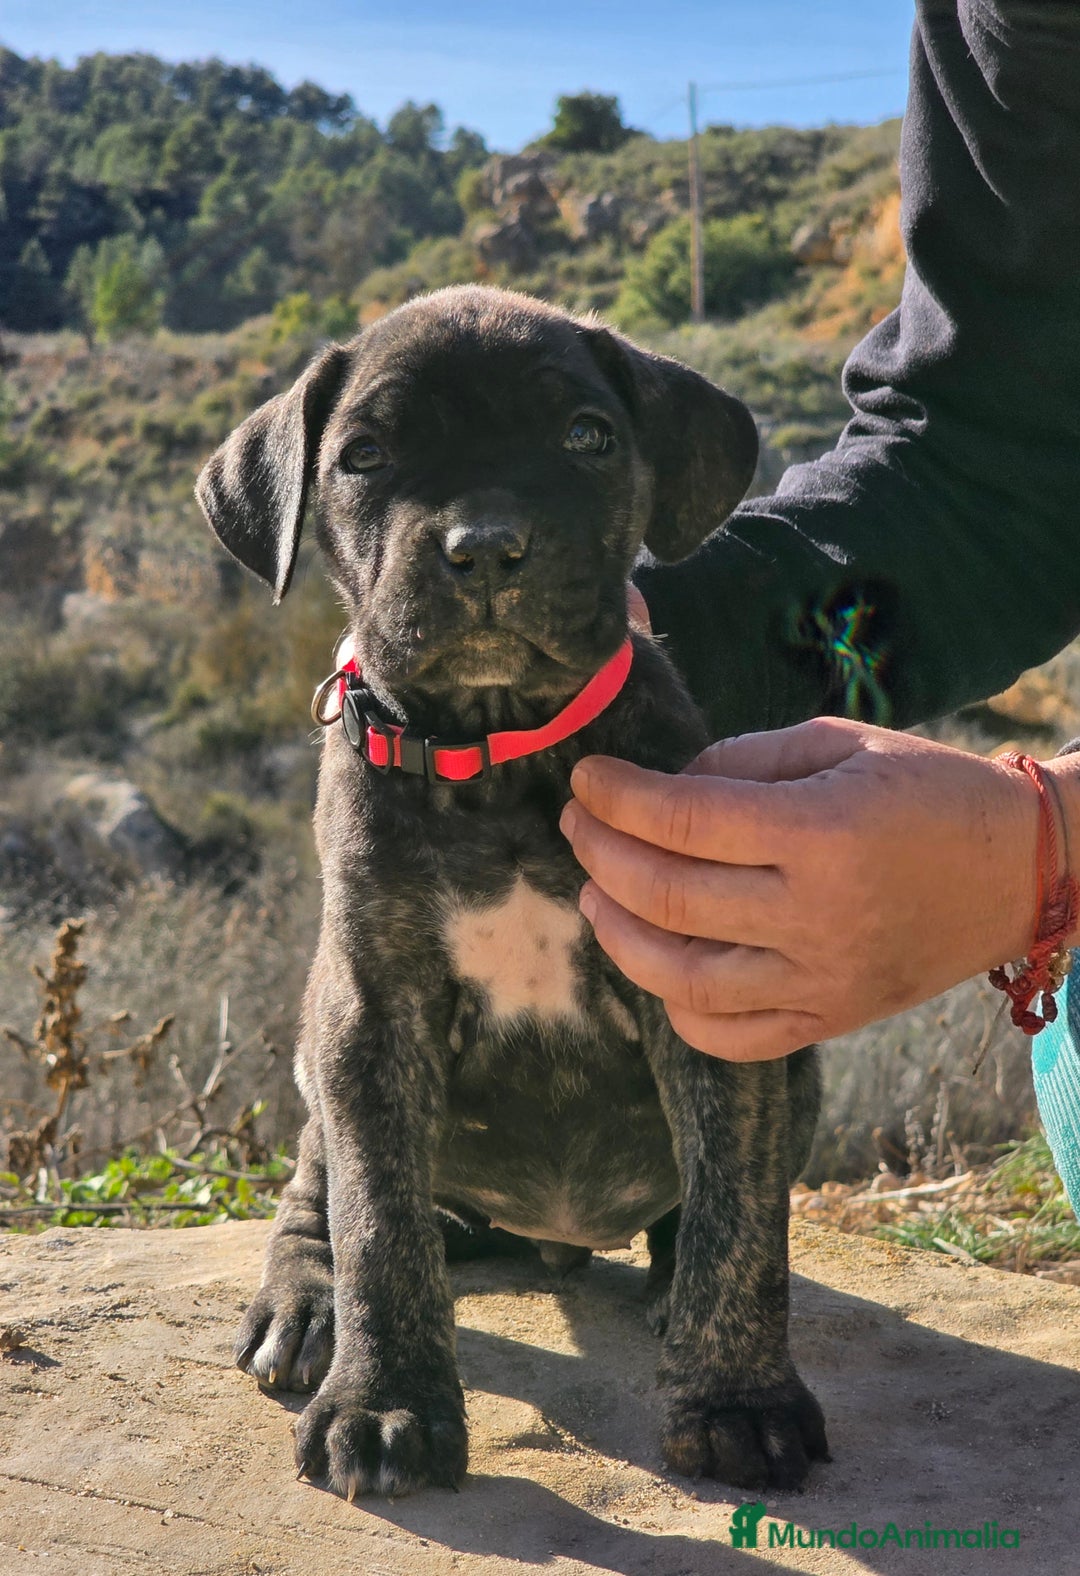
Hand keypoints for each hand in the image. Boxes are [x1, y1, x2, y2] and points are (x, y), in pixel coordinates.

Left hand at [560, 717, 1042, 1060]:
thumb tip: (664, 788)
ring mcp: (824, 978)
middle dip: (601, 854)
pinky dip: (678, 1009)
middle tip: (576, 825)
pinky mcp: (833, 1019)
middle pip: (669, 896)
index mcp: (823, 832)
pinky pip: (733, 1038)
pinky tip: (655, 966)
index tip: (585, 778)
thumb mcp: (843, 742)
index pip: (682, 819)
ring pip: (684, 978)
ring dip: (619, 935)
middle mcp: (818, 914)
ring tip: (593, 895)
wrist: (1024, 869)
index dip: (617, 796)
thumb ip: (744, 759)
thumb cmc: (931, 791)